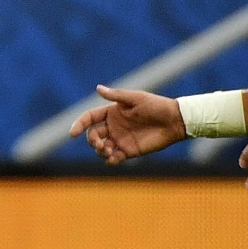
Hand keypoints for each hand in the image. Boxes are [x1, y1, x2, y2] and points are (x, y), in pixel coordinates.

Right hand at [69, 85, 185, 164]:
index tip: (73, 133)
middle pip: (92, 135)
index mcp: (112, 112)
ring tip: (109, 151)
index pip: (89, 118)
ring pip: (100, 148)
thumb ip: (116, 96)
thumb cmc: (156, 106)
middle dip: (92, 141)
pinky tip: (114, 158)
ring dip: (100, 151)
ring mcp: (120, 139)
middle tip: (100, 144)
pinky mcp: (128, 152)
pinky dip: (110, 160)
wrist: (174, 121)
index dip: (79, 124)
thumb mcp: (136, 98)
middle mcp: (113, 126)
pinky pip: (113, 159)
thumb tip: (97, 88)